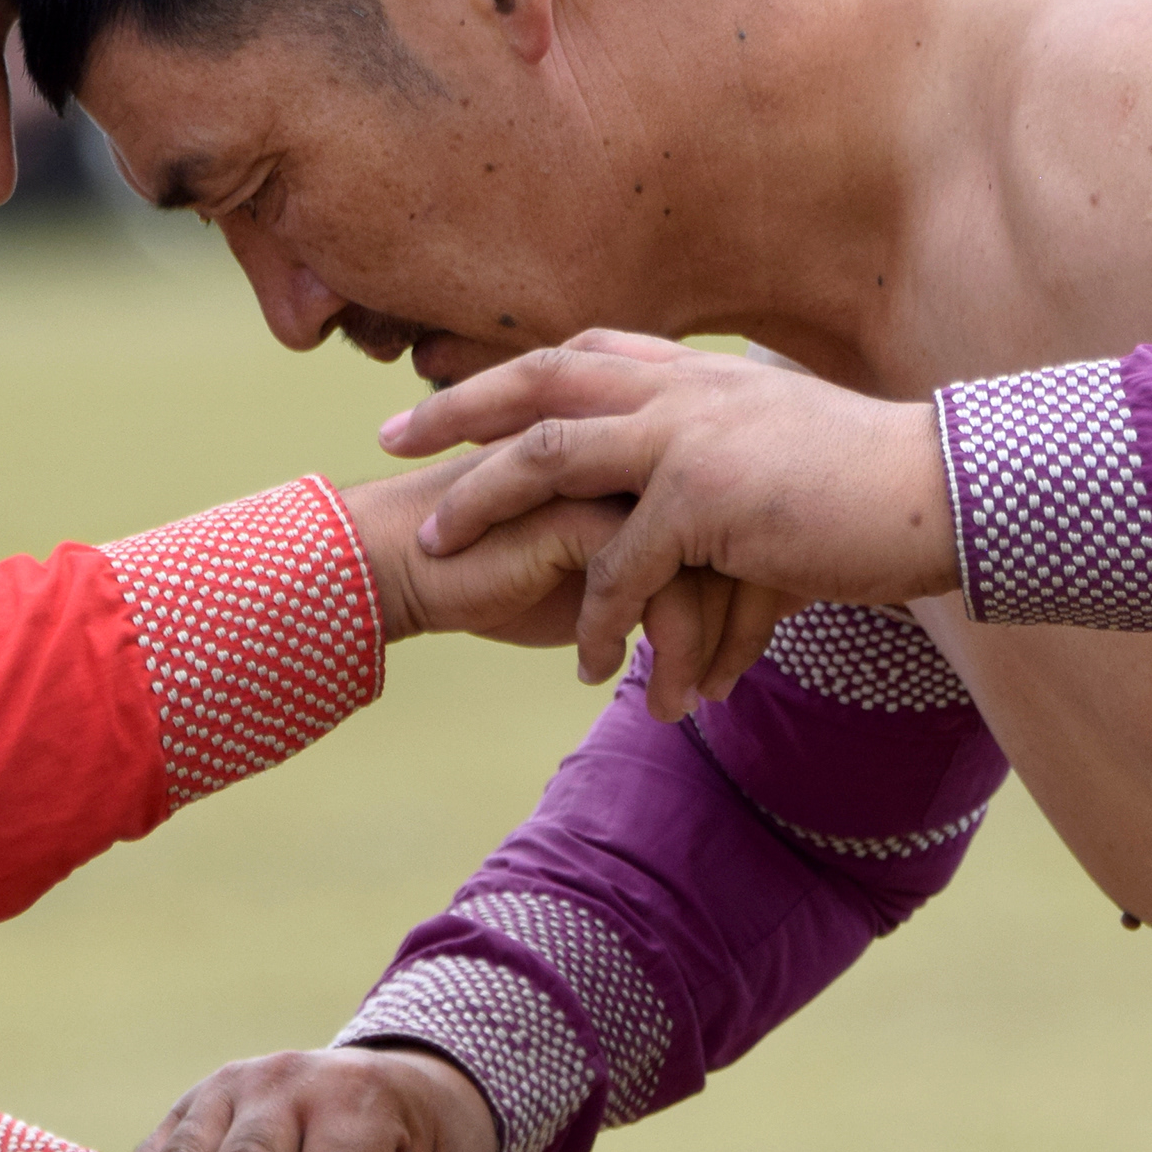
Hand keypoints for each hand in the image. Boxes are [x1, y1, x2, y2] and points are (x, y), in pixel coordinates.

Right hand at [335, 456, 771, 669]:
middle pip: (742, 536)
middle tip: (720, 689)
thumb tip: (727, 619)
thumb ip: (660, 575)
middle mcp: (643, 449)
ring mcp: (615, 475)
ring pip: (707, 562)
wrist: (400, 563)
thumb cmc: (497, 571)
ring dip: (699, 648)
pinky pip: (655, 584)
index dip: (751, 594)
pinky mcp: (580, 510)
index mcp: (652, 446)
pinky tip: (614, 684)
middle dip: (745, 623)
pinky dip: (654, 646)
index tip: (735, 660)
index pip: (743, 515)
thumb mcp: (599, 578)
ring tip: (676, 704)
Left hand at [378, 333, 959, 709]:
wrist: (948, 493)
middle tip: (389, 438)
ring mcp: (691, 435)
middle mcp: (684, 387)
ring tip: (441, 549)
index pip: (581, 351)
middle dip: (456, 409)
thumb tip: (697, 498)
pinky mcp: (708, 498)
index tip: (448, 393)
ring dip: (487, 502)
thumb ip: (727, 455)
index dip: (509, 374)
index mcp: (699, 372)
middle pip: (539, 379)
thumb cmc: (878, 483)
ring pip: (552, 458)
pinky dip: (599, 618)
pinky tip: (591, 663)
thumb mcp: (787, 447)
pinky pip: (622, 564)